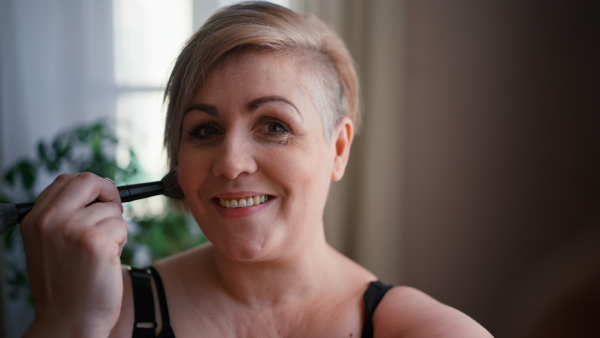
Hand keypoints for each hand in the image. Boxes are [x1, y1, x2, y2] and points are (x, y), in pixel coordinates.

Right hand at [21, 173, 126, 336]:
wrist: (69, 320)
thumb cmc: (65, 284)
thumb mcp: (49, 244)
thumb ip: (64, 215)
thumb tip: (97, 188)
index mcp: (35, 219)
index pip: (66, 180)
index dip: (91, 186)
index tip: (100, 198)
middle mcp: (50, 221)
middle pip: (89, 181)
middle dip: (109, 193)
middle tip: (113, 213)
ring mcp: (73, 229)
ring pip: (112, 210)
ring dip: (115, 228)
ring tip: (100, 252)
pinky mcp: (97, 242)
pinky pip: (122, 227)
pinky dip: (121, 242)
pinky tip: (107, 260)